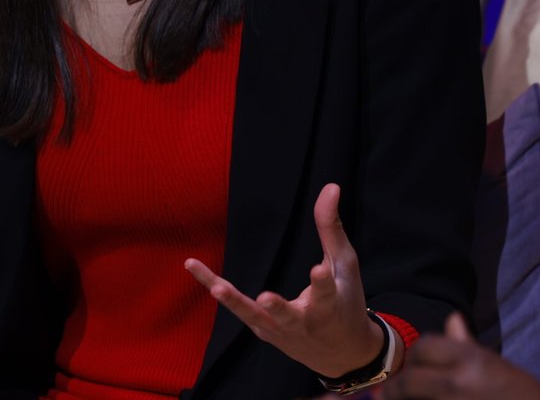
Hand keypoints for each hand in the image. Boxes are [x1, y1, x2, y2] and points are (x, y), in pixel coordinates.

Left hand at [185, 183, 385, 377]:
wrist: (341, 354)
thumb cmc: (345, 302)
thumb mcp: (344, 265)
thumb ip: (331, 227)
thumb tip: (331, 186)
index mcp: (329, 307)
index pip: (325, 294)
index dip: (321, 283)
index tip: (317, 271)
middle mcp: (303, 323)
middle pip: (287, 316)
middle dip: (277, 308)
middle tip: (265, 299)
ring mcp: (279, 331)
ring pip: (254, 317)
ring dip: (235, 302)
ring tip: (217, 288)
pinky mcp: (262, 331)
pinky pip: (238, 309)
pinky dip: (216, 288)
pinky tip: (193, 267)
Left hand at [379, 313, 539, 399]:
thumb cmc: (521, 395)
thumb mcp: (497, 367)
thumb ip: (467, 346)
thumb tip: (452, 319)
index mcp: (471, 360)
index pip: (424, 347)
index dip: (416, 357)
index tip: (414, 366)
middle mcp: (457, 382)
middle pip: (409, 379)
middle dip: (398, 387)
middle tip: (391, 392)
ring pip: (412, 399)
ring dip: (406, 399)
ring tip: (401, 399)